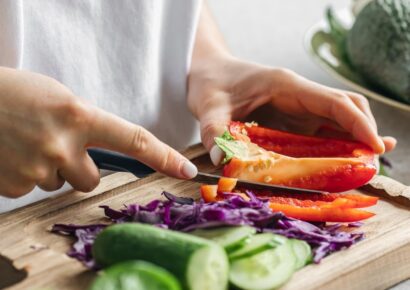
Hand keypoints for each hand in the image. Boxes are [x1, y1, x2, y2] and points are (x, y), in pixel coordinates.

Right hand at [0, 68, 196, 197]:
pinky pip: (33, 189)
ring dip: (50, 171)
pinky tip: (10, 154)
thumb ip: (85, 124)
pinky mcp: (14, 185)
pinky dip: (25, 175)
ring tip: (26, 144)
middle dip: (79, 169)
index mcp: (78, 116)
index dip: (164, 157)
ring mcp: (37, 168)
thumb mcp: (58, 99)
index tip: (186, 170)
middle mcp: (62, 145)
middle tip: (53, 146)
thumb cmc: (14, 93)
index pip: (133, 140)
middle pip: (91, 180)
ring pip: (61, 184)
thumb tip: (103, 148)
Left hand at [187, 57, 395, 163]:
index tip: (375, 146)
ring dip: (353, 142)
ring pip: (337, 121)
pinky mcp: (292, 120)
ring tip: (366, 167)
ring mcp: (297, 108)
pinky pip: (321, 132)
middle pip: (346, 109)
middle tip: (371, 164)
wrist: (208, 73)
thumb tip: (222, 160)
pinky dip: (335, 146)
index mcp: (286, 86)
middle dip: (363, 134)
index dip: (359, 123)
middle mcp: (299, 96)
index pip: (334, 102)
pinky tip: (342, 163)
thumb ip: (215, 130)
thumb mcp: (208, 106)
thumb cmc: (211, 84)